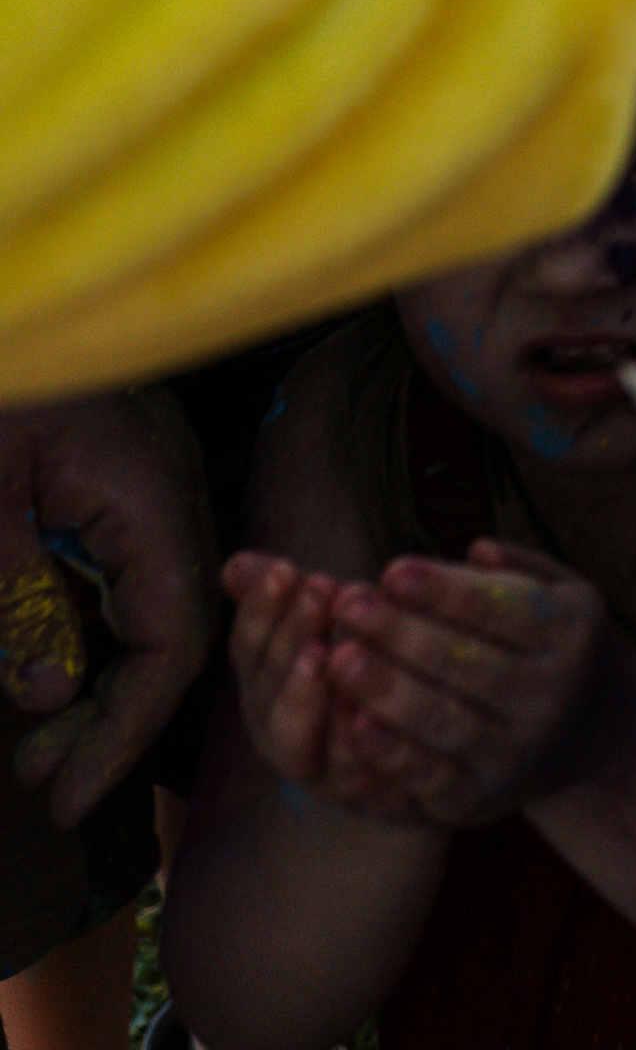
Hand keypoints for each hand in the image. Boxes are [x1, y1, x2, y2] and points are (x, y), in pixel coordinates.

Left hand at [0, 389, 214, 822]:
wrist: (7, 286)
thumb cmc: (3, 387)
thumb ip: (18, 596)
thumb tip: (55, 697)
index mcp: (150, 490)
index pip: (173, 636)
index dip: (125, 727)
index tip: (67, 792)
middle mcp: (173, 485)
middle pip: (174, 625)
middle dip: (113, 714)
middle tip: (39, 777)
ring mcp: (154, 474)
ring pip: (156, 599)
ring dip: (102, 673)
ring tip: (37, 737)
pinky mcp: (128, 469)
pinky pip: (132, 565)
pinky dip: (95, 621)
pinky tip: (49, 653)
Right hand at [223, 552, 422, 823]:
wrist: (406, 756)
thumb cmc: (358, 668)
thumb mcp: (323, 627)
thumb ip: (282, 598)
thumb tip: (234, 564)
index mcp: (264, 692)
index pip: (248, 651)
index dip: (262, 612)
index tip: (287, 569)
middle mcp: (280, 739)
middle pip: (268, 696)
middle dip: (289, 640)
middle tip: (319, 592)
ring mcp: (318, 778)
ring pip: (297, 747)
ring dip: (306, 699)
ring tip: (327, 654)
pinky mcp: (368, 803)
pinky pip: (357, 786)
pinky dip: (359, 752)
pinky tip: (368, 715)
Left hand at [314, 541, 610, 827]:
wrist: (585, 733)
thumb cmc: (549, 641)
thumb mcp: (558, 589)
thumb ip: (517, 566)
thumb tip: (475, 549)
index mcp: (569, 633)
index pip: (499, 609)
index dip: (441, 591)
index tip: (390, 571)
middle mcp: (550, 697)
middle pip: (468, 666)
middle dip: (401, 635)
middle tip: (348, 606)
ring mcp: (516, 754)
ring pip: (445, 722)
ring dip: (386, 690)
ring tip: (337, 658)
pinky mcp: (479, 801)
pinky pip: (429, 776)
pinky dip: (388, 751)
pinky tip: (350, 720)